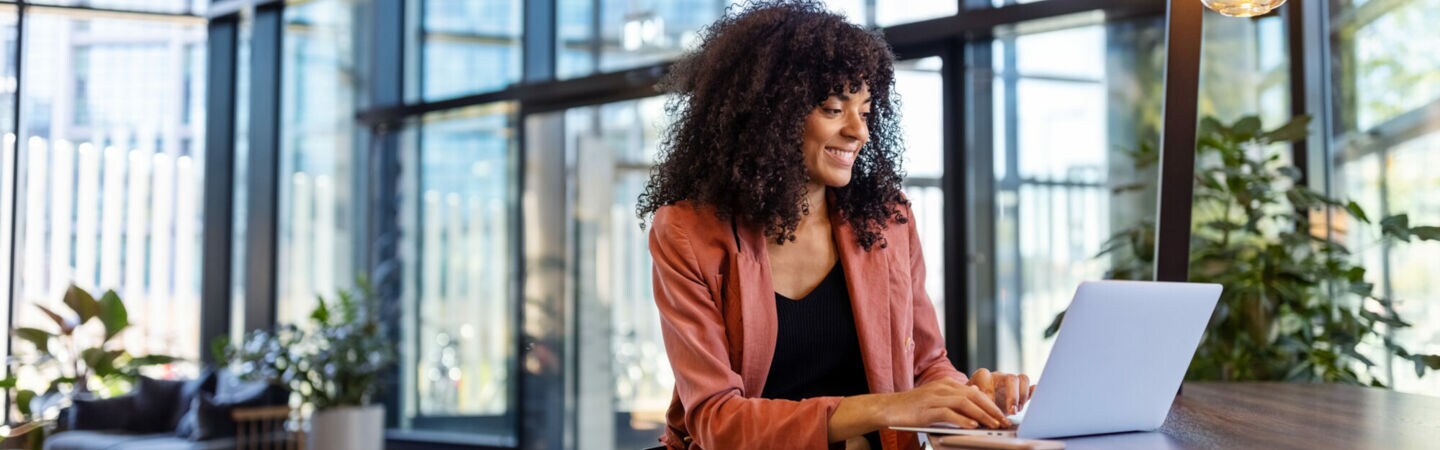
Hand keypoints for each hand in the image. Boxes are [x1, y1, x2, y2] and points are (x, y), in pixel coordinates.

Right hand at [875, 377, 1009, 429]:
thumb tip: (975, 396)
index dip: (991, 404)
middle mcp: (942, 387)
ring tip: (993, 425)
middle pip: (973, 396)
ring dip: (981, 415)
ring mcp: (934, 397)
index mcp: (946, 383)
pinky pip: (949, 413)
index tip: (1002, 415)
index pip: (975, 392)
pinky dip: (962, 419)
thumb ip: (954, 397)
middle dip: (991, 409)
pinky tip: (972, 426)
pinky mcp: (927, 408)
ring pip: (964, 403)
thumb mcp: (936, 398)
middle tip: (1004, 421)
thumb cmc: (912, 406)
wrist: (888, 407)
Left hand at [968, 368, 1033, 415]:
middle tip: (1012, 411)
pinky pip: (1030, 388)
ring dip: (1023, 396)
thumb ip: (972, 395)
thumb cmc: (971, 402)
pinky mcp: (1019, 391)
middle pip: (1012, 378)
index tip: (990, 406)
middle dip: (1013, 396)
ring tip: (1018, 410)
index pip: (988, 377)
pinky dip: (1033, 393)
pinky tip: (1034, 400)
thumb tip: (976, 389)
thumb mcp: (969, 400)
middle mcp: (998, 376)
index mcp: (983, 376)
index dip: (990, 392)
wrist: (977, 407)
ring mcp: (1010, 383)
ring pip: (1023, 379)